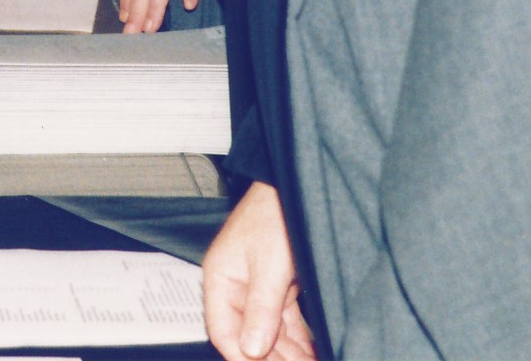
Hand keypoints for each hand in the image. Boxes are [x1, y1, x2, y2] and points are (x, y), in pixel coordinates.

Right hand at [203, 182, 314, 360]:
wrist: (297, 187)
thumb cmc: (275, 213)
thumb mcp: (269, 264)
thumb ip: (260, 308)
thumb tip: (251, 349)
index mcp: (221, 278)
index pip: (223, 331)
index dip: (241, 356)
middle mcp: (237, 286)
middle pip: (248, 336)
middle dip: (270, 358)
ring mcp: (258, 287)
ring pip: (268, 332)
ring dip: (287, 353)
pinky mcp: (279, 286)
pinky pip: (285, 322)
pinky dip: (297, 340)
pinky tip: (309, 353)